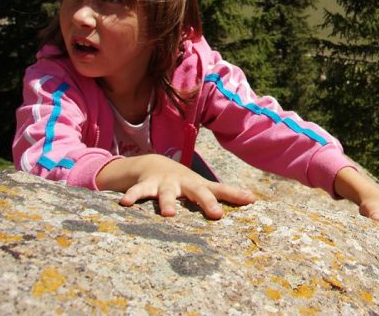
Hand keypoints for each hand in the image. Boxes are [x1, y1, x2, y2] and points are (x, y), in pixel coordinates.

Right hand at [96, 154, 255, 218]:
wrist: (154, 163)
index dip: (236, 195)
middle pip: (198, 192)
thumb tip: (254, 199)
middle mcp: (184, 183)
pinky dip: (133, 196)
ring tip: (170, 214)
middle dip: (207, 202)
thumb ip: (228, 194)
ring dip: (168, 202)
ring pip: (167, 194)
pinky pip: (139, 191)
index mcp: (199, 185)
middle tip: (216, 214)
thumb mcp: (204, 186)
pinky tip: (124, 204)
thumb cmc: (186, 182)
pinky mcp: (147, 185)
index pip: (222, 190)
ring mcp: (165, 183)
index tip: (251, 200)